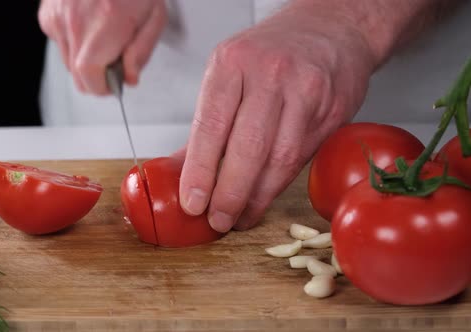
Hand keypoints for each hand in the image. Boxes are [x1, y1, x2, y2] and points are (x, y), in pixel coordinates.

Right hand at [38, 0, 166, 94]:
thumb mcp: (154, 15)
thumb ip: (142, 52)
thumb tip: (129, 78)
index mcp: (105, 24)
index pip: (89, 78)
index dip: (103, 87)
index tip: (114, 84)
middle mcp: (76, 22)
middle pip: (77, 75)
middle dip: (97, 75)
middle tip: (115, 57)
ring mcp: (57, 16)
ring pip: (68, 61)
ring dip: (86, 57)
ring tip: (104, 34)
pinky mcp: (48, 13)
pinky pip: (60, 42)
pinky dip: (75, 41)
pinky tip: (90, 23)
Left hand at [176, 4, 376, 232]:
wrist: (332, 28)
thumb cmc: (273, 51)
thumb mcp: (230, 71)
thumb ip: (208, 122)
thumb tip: (181, 169)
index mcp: (232, 62)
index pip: (210, 125)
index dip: (200, 171)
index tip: (191, 202)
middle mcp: (269, 73)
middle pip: (247, 147)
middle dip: (229, 193)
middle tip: (216, 219)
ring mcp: (305, 91)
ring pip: (278, 158)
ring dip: (256, 197)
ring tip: (239, 217)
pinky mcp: (332, 110)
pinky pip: (302, 158)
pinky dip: (279, 185)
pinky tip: (264, 198)